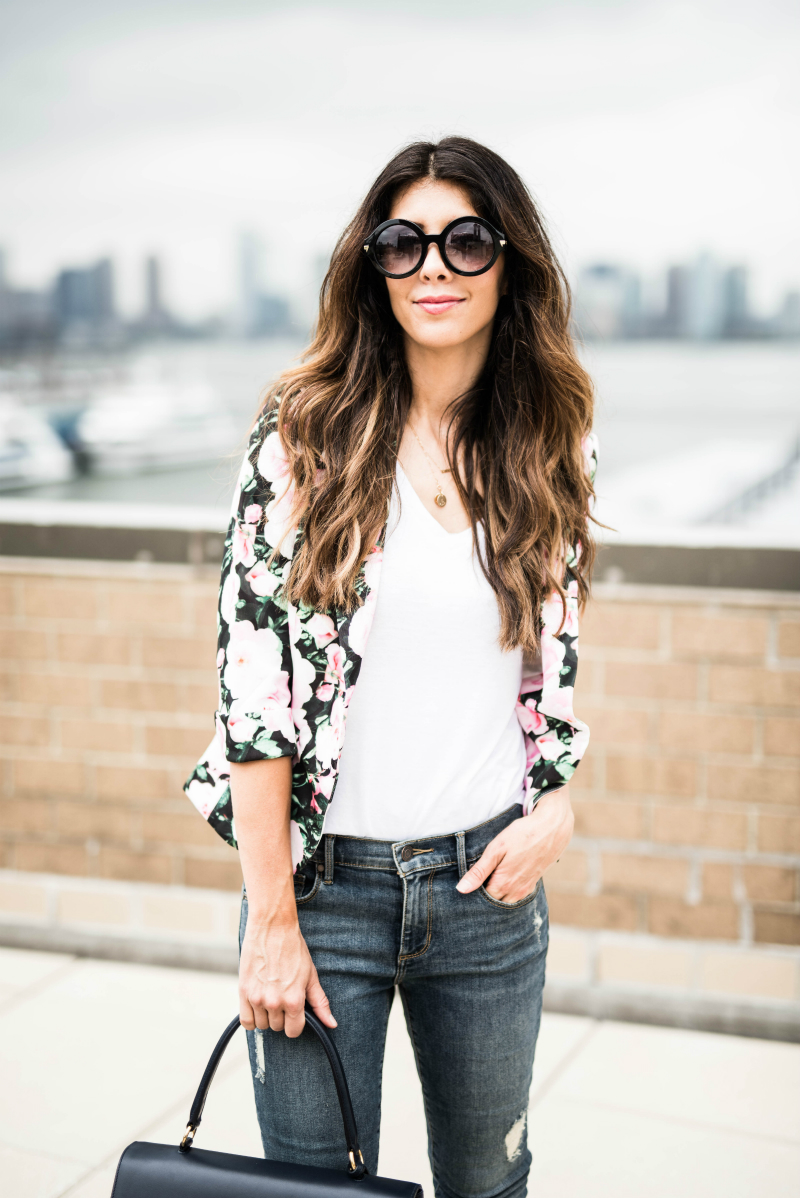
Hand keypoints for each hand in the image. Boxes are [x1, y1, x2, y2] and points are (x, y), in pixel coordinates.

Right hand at [238, 914, 335, 1038]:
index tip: (295, 1013)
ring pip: (262, 1025)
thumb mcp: (311, 975)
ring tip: (271, 996)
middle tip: (283, 997)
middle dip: (282, 1017)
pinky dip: (251, 1018)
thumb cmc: (293, 949)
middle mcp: (275, 1003)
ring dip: (266, 1016)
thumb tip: (331, 1024)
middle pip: (277, 1027)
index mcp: (294, 1000)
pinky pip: (246, 1021)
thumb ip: (320, 1003)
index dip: (296, 1023)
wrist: (273, 928)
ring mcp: (257, 998)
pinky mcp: (243, 992)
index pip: (293, 1031)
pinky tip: (257, 1005)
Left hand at [455, 786, 573, 902]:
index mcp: (504, 884)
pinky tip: (506, 877)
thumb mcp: (496, 849)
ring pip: (507, 901)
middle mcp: (516, 891)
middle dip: (485, 896)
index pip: (482, 899)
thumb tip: (461, 889)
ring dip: (498, 894)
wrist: (553, 827)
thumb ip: (479, 871)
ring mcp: (526, 888)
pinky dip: (509, 891)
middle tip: (479, 879)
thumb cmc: (523, 834)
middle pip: (494, 903)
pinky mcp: (534, 883)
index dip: (474, 892)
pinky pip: (518, 895)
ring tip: (491, 877)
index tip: (470, 881)